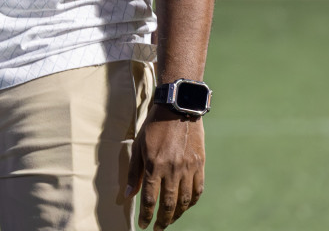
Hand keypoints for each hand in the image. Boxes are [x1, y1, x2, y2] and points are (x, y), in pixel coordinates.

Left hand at [125, 109, 205, 228]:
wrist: (178, 109)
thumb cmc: (154, 127)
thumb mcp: (138, 146)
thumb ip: (134, 172)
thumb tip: (128, 195)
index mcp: (154, 165)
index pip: (149, 198)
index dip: (146, 215)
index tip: (143, 225)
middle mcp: (172, 169)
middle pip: (168, 204)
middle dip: (162, 221)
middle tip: (157, 229)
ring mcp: (188, 168)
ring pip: (184, 201)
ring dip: (177, 215)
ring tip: (170, 221)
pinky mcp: (199, 165)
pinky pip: (197, 190)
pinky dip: (191, 202)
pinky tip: (185, 206)